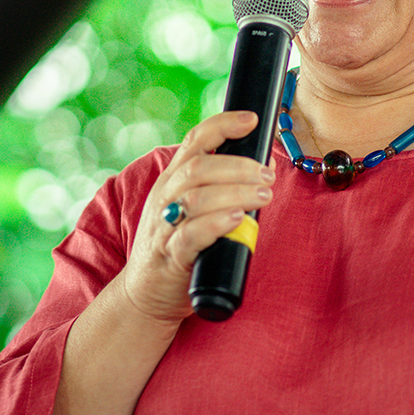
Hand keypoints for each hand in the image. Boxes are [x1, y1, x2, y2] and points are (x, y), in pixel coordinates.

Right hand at [119, 108, 282, 319]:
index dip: (224, 125)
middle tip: (268, 176)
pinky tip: (236, 219)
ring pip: (197, 197)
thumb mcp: (194, 210)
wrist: (145, 294)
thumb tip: (266, 166)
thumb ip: (223, 188)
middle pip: (199, 167)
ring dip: (236, 192)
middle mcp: (166, 198)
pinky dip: (215, 223)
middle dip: (239, 166)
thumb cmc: (178, 247)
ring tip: (264, 196)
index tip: (253, 120)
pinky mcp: (171, 257)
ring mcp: (165, 226)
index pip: (195, 140)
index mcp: (173, 180)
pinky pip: (190, 235)